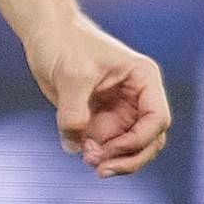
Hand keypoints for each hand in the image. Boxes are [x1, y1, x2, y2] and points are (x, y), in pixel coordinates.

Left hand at [37, 21, 172, 177]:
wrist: (45, 35)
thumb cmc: (63, 44)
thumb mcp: (70, 76)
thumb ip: (73, 113)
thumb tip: (75, 148)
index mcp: (143, 79)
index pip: (157, 119)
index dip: (138, 141)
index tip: (109, 148)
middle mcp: (137, 97)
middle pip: (150, 141)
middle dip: (128, 158)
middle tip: (100, 168)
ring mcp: (121, 110)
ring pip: (130, 148)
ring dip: (113, 160)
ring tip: (87, 159)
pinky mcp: (101, 119)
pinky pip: (108, 147)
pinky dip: (98, 155)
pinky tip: (79, 149)